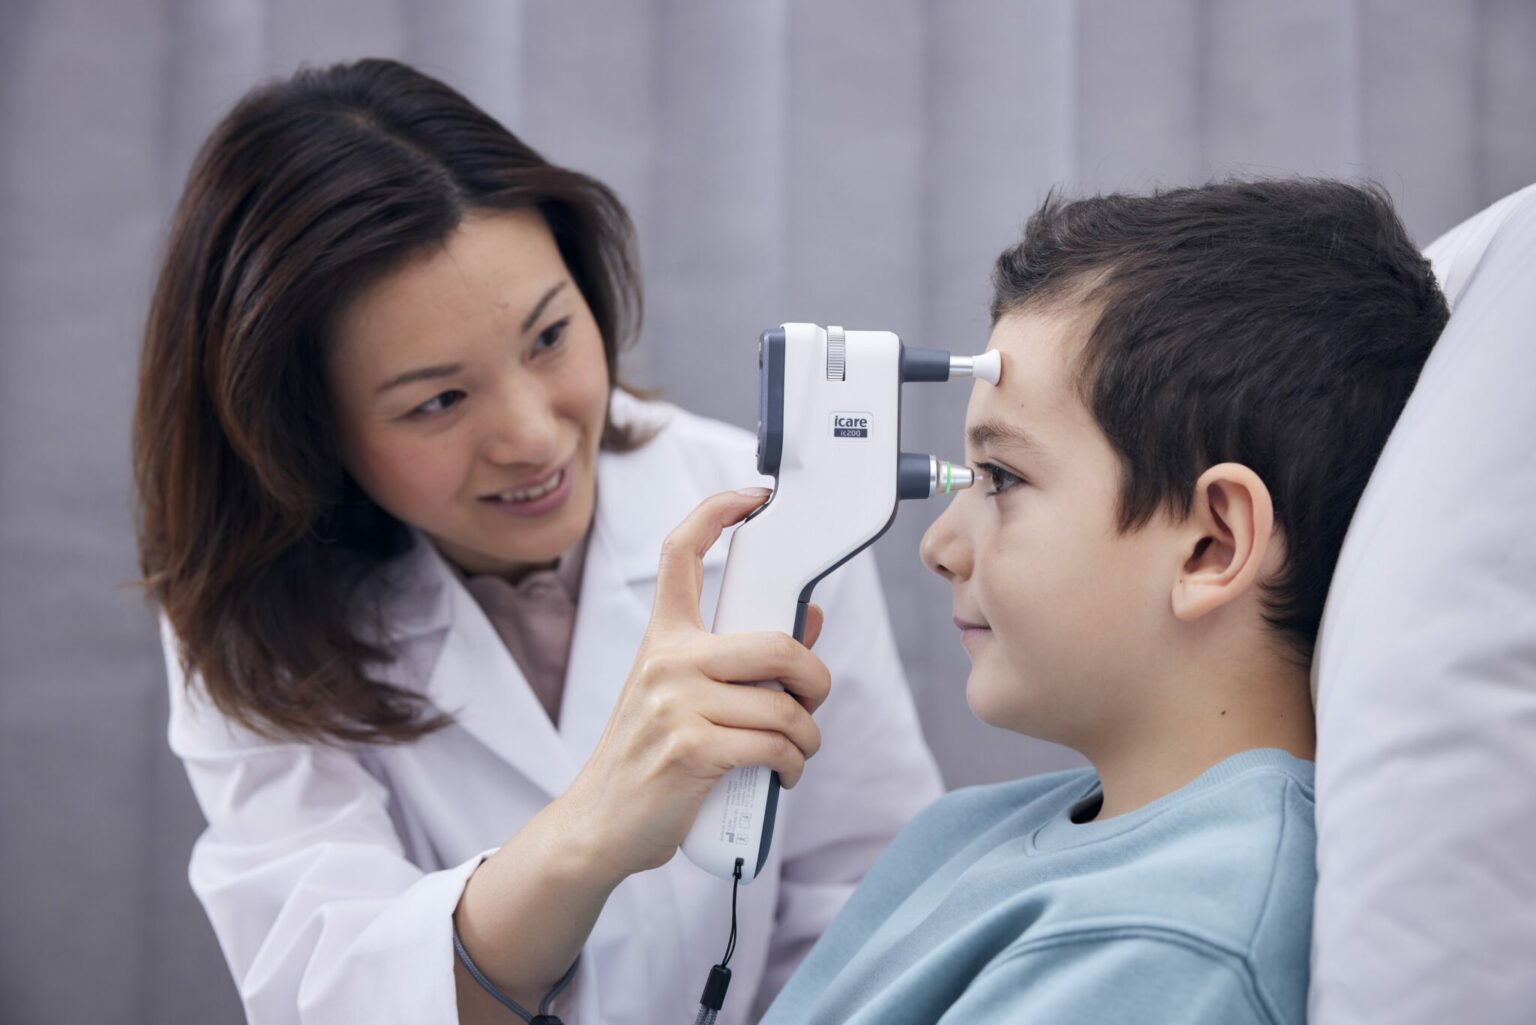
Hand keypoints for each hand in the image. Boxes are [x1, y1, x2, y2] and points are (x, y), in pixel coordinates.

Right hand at [555, 488, 828, 882]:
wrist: (600, 825)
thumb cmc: (650, 756)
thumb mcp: (682, 696)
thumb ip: (740, 659)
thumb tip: (809, 620)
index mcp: (663, 637)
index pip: (680, 552)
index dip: (718, 511)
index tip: (756, 498)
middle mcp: (667, 660)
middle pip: (777, 643)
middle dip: (816, 679)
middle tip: (813, 700)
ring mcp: (677, 704)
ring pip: (785, 705)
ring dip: (808, 737)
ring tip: (795, 752)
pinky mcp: (691, 750)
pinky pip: (775, 745)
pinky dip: (793, 765)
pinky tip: (783, 776)